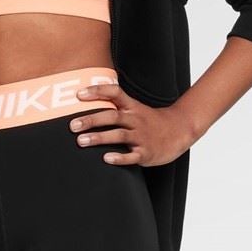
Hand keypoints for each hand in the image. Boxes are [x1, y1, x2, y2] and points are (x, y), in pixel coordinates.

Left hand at [68, 82, 193, 165]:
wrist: (179, 131)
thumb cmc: (149, 122)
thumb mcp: (135, 109)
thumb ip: (115, 105)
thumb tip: (84, 101)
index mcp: (132, 107)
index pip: (114, 93)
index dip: (97, 91)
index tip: (79, 94)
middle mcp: (136, 120)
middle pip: (113, 117)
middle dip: (92, 120)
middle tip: (72, 125)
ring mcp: (141, 136)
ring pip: (119, 136)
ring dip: (99, 138)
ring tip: (81, 141)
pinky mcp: (146, 153)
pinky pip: (132, 156)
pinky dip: (119, 158)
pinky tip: (106, 159)